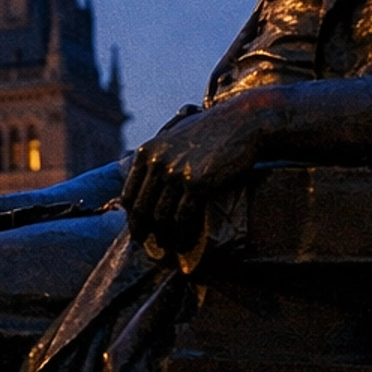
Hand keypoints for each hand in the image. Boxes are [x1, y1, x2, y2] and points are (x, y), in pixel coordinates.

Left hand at [121, 90, 281, 253]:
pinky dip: (181, 234)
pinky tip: (184, 241)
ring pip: (161, 216)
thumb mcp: (175, 136)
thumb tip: (147, 180)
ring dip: (164, 237)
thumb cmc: (212, 131)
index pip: (128, 194)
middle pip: (141, 209)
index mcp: (147, 153)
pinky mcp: (198, 184)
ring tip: (170, 246)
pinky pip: (182, 217)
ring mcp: (176, 173)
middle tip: (150, 245)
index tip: (138, 230)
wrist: (242, 124)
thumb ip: (158, 155)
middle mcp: (157, 163)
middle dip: (143, 232)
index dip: (131, 217)